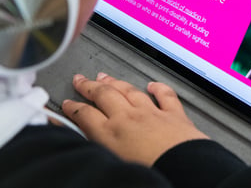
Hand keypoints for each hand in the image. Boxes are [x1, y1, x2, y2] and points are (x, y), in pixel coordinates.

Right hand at [63, 73, 208, 165]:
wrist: (184, 172)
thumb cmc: (151, 173)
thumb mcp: (112, 163)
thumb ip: (96, 148)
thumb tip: (84, 146)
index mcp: (111, 134)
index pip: (84, 115)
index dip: (72, 108)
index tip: (66, 104)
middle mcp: (129, 118)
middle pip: (104, 95)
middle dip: (88, 86)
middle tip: (80, 80)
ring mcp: (152, 113)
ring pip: (129, 91)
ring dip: (115, 83)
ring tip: (105, 77)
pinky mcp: (174, 116)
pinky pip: (165, 96)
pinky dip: (158, 88)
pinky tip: (153, 85)